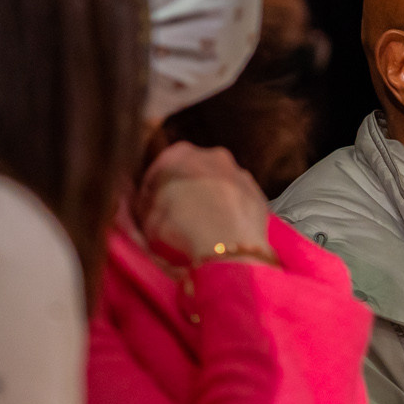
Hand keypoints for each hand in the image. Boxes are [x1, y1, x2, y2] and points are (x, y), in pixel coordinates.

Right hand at [137, 142, 273, 263]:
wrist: (227, 249)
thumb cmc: (181, 231)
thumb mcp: (145, 220)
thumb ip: (145, 206)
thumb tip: (147, 206)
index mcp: (178, 154)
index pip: (159, 172)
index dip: (152, 194)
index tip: (152, 210)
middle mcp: (211, 156)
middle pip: (192, 175)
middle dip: (185, 194)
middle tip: (178, 220)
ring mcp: (239, 173)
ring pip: (218, 187)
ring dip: (210, 202)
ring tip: (202, 230)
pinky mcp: (258, 194)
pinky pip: (238, 201)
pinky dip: (231, 213)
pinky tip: (223, 232)